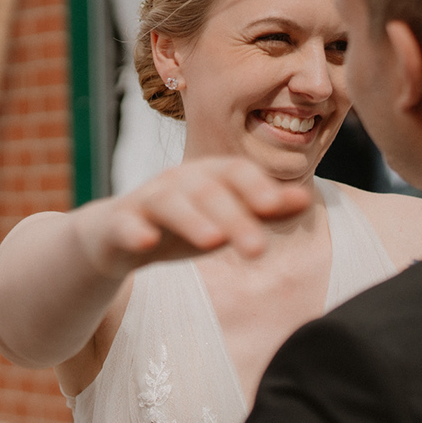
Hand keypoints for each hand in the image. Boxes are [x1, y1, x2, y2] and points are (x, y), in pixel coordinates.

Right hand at [73, 158, 311, 277]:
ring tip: (213, 241)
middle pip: (208, 191)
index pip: (236, 172)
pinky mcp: (118, 223)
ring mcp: (146, 201)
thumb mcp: (225, 218)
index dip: (256, 187)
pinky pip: (125, 224)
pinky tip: (146, 242)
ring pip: (169, 203)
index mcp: (208, 176)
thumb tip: (305, 199)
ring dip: (191, 220)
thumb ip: (262, 210)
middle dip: (234, 217)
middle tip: (259, 250)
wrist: (116, 237)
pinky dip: (135, 231)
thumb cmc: (181, 226)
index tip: (279, 207)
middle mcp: (178, 182)